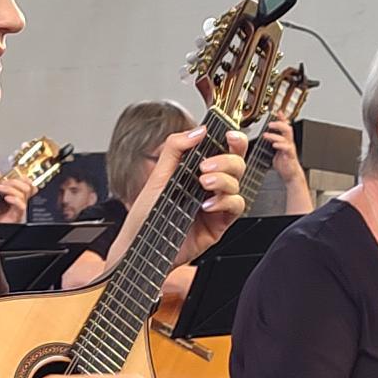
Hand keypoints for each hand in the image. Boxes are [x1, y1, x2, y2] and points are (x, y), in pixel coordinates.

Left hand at [0, 171, 31, 223]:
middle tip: (3, 182)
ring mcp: (19, 208)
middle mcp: (19, 201)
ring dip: (10, 188)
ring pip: (23, 194)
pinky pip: (22, 206)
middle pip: (27, 187)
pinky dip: (14, 199)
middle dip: (15, 181)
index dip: (23, 178)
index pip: (27, 183)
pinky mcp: (17, 216)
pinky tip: (7, 198)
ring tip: (0, 189)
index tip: (12, 175)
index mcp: (16, 194)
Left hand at [128, 128, 247, 266]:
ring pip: (237, 184)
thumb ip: (175, 149)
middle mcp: (209, 186)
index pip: (223, 150)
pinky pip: (236, 207)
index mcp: (196, 171)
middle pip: (236, 164)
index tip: (228, 135)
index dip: (233, 140)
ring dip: (224, 180)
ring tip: (203, 184)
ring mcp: (216, 205)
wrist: (140, 246)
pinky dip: (225, 202)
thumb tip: (197, 131)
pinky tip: (207, 205)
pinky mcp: (219, 224)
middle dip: (226, 160)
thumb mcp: (157, 177)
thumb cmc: (145, 216)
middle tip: (206, 166)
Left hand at [262, 116, 300, 181]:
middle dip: (279, 123)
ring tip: (267, 135)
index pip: (285, 126)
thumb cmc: (284, 163)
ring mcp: (289, 148)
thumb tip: (264, 135)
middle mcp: (288, 143)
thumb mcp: (276, 150)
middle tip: (270, 123)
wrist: (291, 175)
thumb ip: (272, 142)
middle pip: (287, 128)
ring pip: (286, 137)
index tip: (278, 111)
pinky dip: (280, 145)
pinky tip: (274, 144)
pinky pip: (287, 148)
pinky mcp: (290, 155)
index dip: (282, 118)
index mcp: (285, 140)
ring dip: (275, 134)